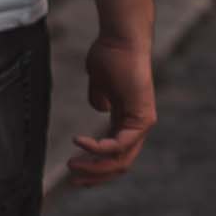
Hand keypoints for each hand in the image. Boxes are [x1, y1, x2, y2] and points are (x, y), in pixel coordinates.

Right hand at [71, 33, 154, 183]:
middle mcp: (137, 126)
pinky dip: (98, 148)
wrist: (121, 38)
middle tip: (72, 178)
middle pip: (119, 164)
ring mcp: (142, 124)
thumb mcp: (100, 83)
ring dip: (94, 167)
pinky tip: (80, 142)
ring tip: (72, 165)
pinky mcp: (143, 119)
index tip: (73, 170)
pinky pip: (119, 145)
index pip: (114, 154)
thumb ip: (100, 98)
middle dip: (94, 175)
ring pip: (120, 160)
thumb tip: (100, 109)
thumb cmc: (110, 55)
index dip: (95, 166)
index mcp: (126, 120)